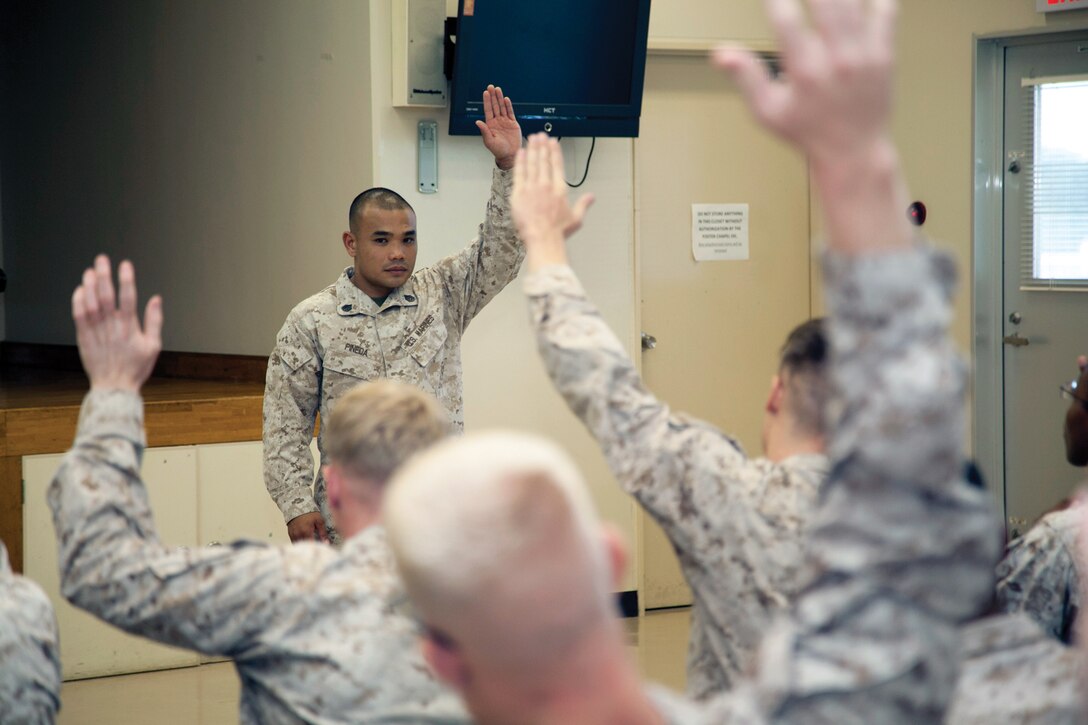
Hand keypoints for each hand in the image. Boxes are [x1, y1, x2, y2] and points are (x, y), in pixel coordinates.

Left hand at [71, 255, 162, 391]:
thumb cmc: (136, 368)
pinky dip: (78, 301)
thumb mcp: (154, 346)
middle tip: (102, 260)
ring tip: (90, 271)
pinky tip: (80, 290)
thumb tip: (156, 300)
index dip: (126, 279)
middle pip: (106, 296)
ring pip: (90, 303)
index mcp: (130, 328)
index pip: (128, 298)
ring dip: (90, 285)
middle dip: (104, 275)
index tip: (125, 265)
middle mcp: (112, 327)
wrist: (115, 387)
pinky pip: (78, 315)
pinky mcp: (84, 337)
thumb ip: (155, 321)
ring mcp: (96, 332)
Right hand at [287, 512, 328, 543]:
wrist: (297, 506)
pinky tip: (304, 541)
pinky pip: (294, 542)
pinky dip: (300, 543)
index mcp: (306, 532)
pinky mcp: (290, 534)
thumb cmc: (309, 513)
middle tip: (316, 546)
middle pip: (305, 546)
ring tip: (310, 544)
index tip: (321, 547)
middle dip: (311, 547)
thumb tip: (326, 543)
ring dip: (304, 546)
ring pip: (299, 545)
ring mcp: (293, 535)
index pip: (311, 545)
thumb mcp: (319, 521)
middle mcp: (298, 535)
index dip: (316, 547)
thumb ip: (323, 533)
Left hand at [476, 85, 521, 169]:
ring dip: (500, 98)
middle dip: (493, 96)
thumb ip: (484, 131)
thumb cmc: (498, 150)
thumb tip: (477, 122)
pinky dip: (508, 106)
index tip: (485, 92)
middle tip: (491, 87)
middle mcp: (497, 121)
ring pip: (502, 107)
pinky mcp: (513, 123)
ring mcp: (505, 121)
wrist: (510, 155)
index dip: (486, 101)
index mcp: (490, 125)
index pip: (488, 110)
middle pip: (494, 106)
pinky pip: (510, 112)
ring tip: (498, 89)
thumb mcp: (489, 141)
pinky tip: (506, 99)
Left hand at [512, 133, 594, 271]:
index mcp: (560, 190)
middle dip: (542, 146)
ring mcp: (532, 189)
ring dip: (531, 150)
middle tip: (540, 136)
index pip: (557, 166)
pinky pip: (519, 174)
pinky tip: (520, 153)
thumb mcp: (576, 218)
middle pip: (543, 161)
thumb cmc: (558, 232)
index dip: (555, 152)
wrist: (542, 239)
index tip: (553, 142)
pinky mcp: (519, 194)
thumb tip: (592, 197)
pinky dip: (520, 162)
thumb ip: (583, 205)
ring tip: (531, 139)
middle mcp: (546, 185)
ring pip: (531, 164)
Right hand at [712, 0, 908, 254]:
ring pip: (853, 3)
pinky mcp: (884, 54)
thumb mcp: (768, 112)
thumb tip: (720, 53)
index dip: (775, 0)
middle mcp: (837, 59)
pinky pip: (885, 12)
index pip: (786, 21)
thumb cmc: (807, 131)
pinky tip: (861, 2)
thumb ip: (746, 78)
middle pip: (824, 2)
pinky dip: (875, 1)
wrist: (854, 151)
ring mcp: (864, 55)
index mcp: (805, 72)